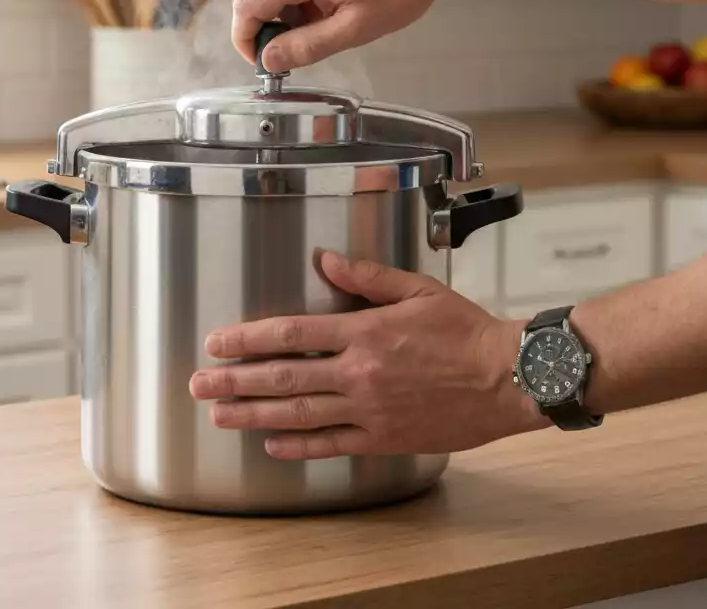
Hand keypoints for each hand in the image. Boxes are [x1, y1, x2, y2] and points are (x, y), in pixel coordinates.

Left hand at [189, 253, 545, 460]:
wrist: (507, 378)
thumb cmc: (465, 331)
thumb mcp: (417, 289)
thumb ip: (367, 276)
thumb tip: (327, 260)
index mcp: (364, 331)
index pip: (291, 334)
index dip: (248, 338)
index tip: (217, 342)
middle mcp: (359, 373)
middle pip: (283, 378)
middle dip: (235, 381)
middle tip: (199, 385)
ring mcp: (369, 410)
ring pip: (299, 414)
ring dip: (254, 415)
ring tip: (220, 416)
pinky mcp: (384, 438)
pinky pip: (332, 444)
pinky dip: (299, 446)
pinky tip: (272, 444)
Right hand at [231, 0, 478, 71]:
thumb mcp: (355, 28)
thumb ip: (307, 46)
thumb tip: (269, 60)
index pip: (246, 5)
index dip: (245, 39)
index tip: (263, 62)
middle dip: (258, 26)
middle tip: (286, 51)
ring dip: (277, 11)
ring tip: (315, 29)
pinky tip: (323, 8)